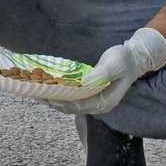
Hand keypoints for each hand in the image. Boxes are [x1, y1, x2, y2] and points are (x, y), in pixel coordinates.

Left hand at [44, 27, 165, 114]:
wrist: (133, 59)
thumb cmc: (124, 60)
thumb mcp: (115, 64)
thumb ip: (102, 74)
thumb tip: (85, 83)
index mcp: (105, 102)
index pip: (77, 105)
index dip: (59, 101)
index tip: (44, 94)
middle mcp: (97, 105)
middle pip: (69, 107)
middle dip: (50, 100)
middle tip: (32, 92)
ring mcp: (92, 101)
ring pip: (67, 103)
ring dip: (51, 97)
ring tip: (33, 90)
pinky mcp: (88, 94)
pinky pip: (70, 96)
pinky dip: (57, 92)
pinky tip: (45, 86)